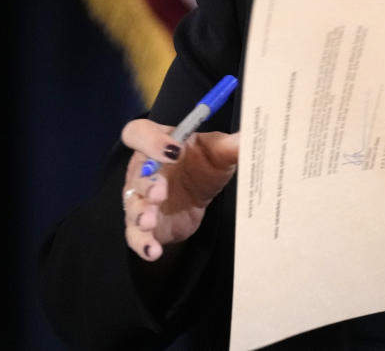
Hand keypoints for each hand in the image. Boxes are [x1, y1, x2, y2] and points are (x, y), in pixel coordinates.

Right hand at [119, 118, 239, 261]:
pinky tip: (152, 251)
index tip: (174, 149)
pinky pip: (135, 235)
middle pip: (136, 175)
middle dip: (148, 184)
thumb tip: (250, 136)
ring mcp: (140, 199)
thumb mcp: (219, 153)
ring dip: (140, 214)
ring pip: (133, 206)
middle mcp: (142, 170)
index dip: (151, 140)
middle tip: (161, 192)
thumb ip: (230, 145)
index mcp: (157, 143)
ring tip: (149, 222)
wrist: (197, 197)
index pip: (140, 133)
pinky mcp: (142, 226)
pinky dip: (142, 243)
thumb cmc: (202, 165)